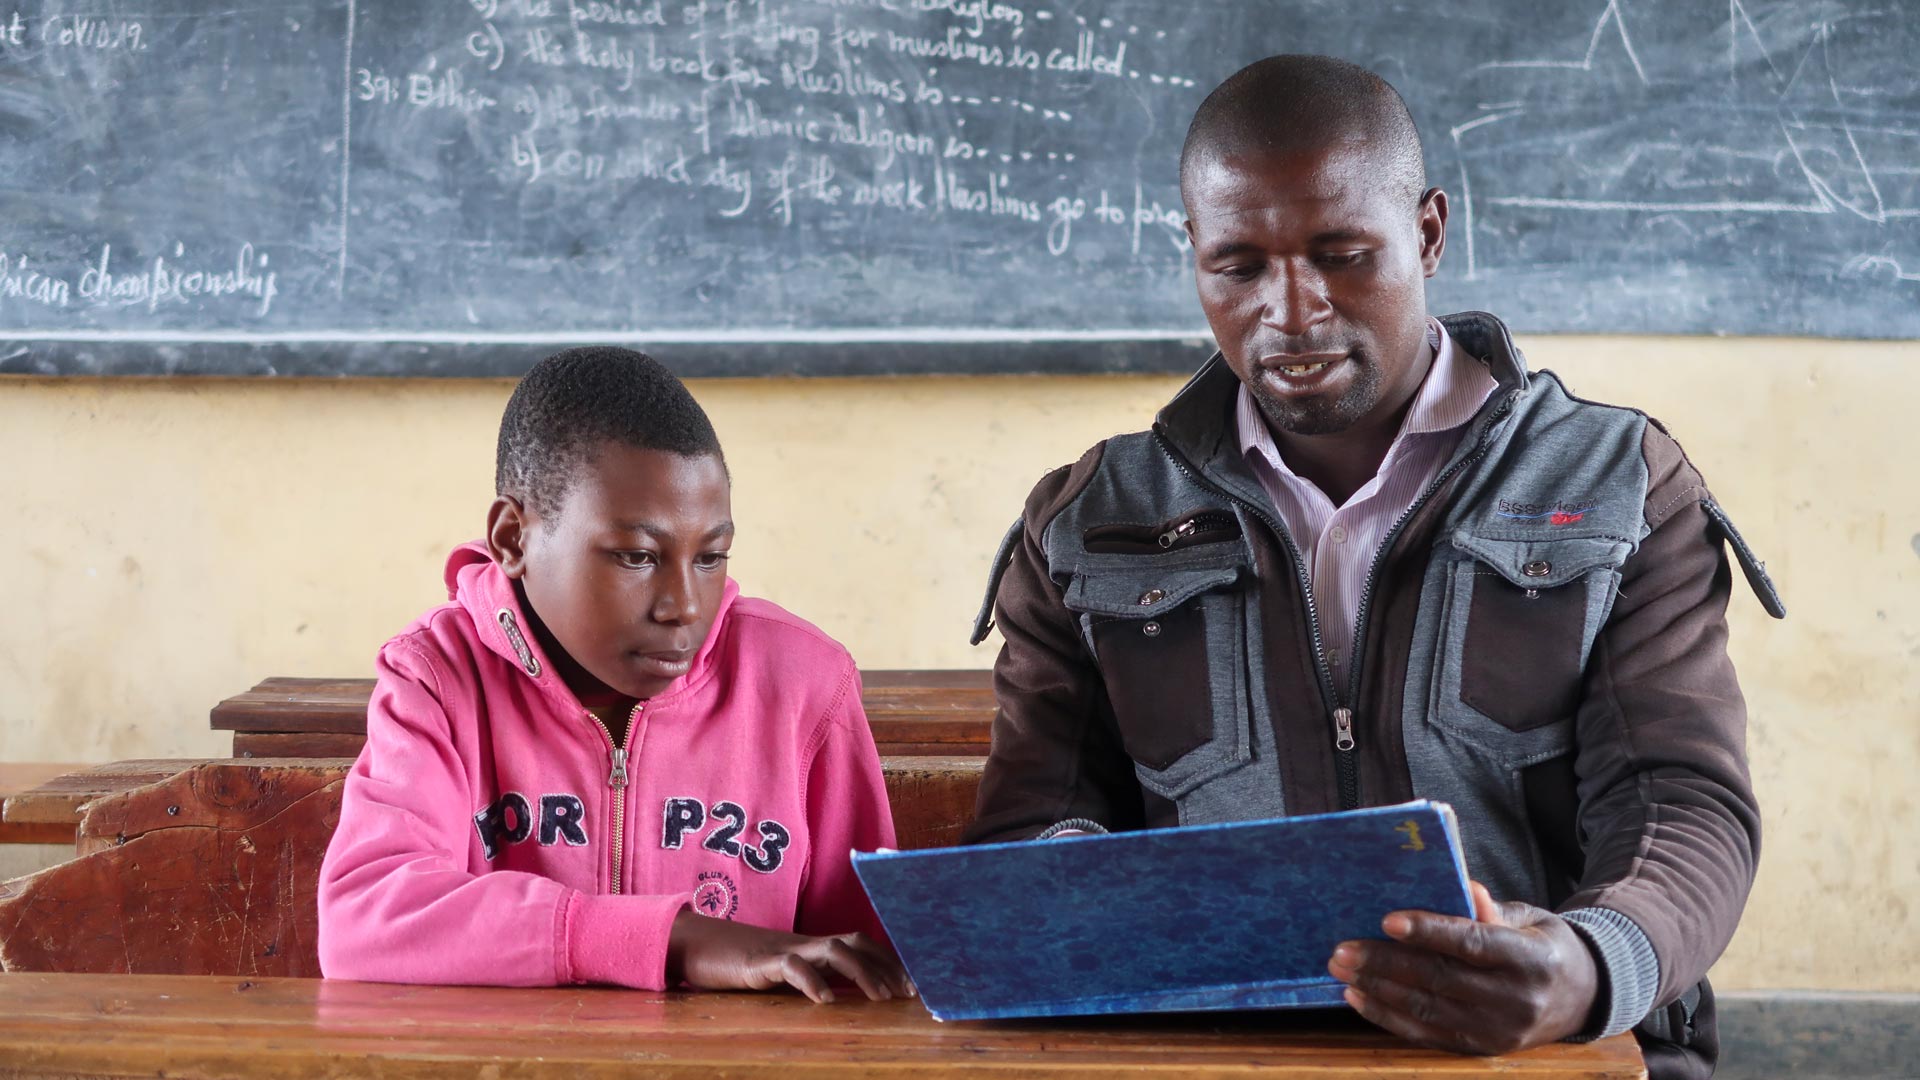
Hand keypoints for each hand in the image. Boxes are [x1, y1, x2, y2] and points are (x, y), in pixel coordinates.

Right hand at [666, 909, 915, 1003]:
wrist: (695, 946)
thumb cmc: (740, 966)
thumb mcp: (783, 976)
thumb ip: (810, 980)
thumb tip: (843, 999)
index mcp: (812, 948)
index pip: (860, 944)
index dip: (888, 961)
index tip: (913, 985)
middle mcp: (804, 944)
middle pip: (855, 941)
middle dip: (886, 966)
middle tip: (907, 993)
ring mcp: (783, 949)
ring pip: (833, 949)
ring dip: (862, 973)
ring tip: (879, 999)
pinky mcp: (760, 962)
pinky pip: (792, 966)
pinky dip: (812, 982)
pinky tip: (826, 1001)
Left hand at [1326, 881, 1599, 1055]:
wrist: (1582, 999)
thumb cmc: (1543, 946)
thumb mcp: (1530, 918)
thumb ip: (1491, 908)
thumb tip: (1464, 886)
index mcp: (1532, 960)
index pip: (1472, 943)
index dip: (1428, 931)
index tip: (1387, 919)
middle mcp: (1516, 1001)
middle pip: (1439, 979)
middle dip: (1385, 963)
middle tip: (1342, 948)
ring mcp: (1498, 1031)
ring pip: (1426, 1009)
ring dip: (1377, 989)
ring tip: (1341, 968)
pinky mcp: (1481, 1049)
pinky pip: (1426, 1034)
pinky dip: (1388, 1016)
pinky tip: (1358, 997)